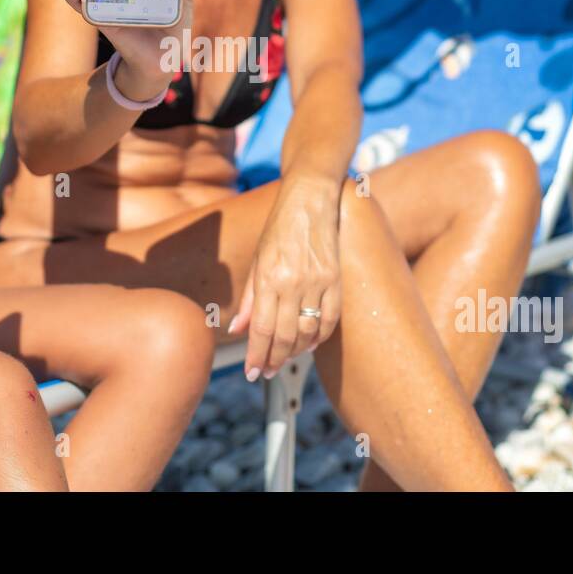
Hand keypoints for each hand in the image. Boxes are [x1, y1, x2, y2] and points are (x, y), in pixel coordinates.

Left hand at [227, 177, 342, 380]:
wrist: (310, 200)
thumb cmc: (279, 228)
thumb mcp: (257, 261)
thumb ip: (248, 299)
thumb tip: (236, 330)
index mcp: (269, 277)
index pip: (261, 328)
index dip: (256, 355)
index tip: (251, 373)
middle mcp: (293, 283)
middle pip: (284, 335)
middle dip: (273, 359)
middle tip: (266, 371)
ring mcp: (318, 282)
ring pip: (307, 332)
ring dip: (295, 352)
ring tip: (283, 359)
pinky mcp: (336, 280)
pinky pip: (330, 319)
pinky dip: (319, 337)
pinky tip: (308, 345)